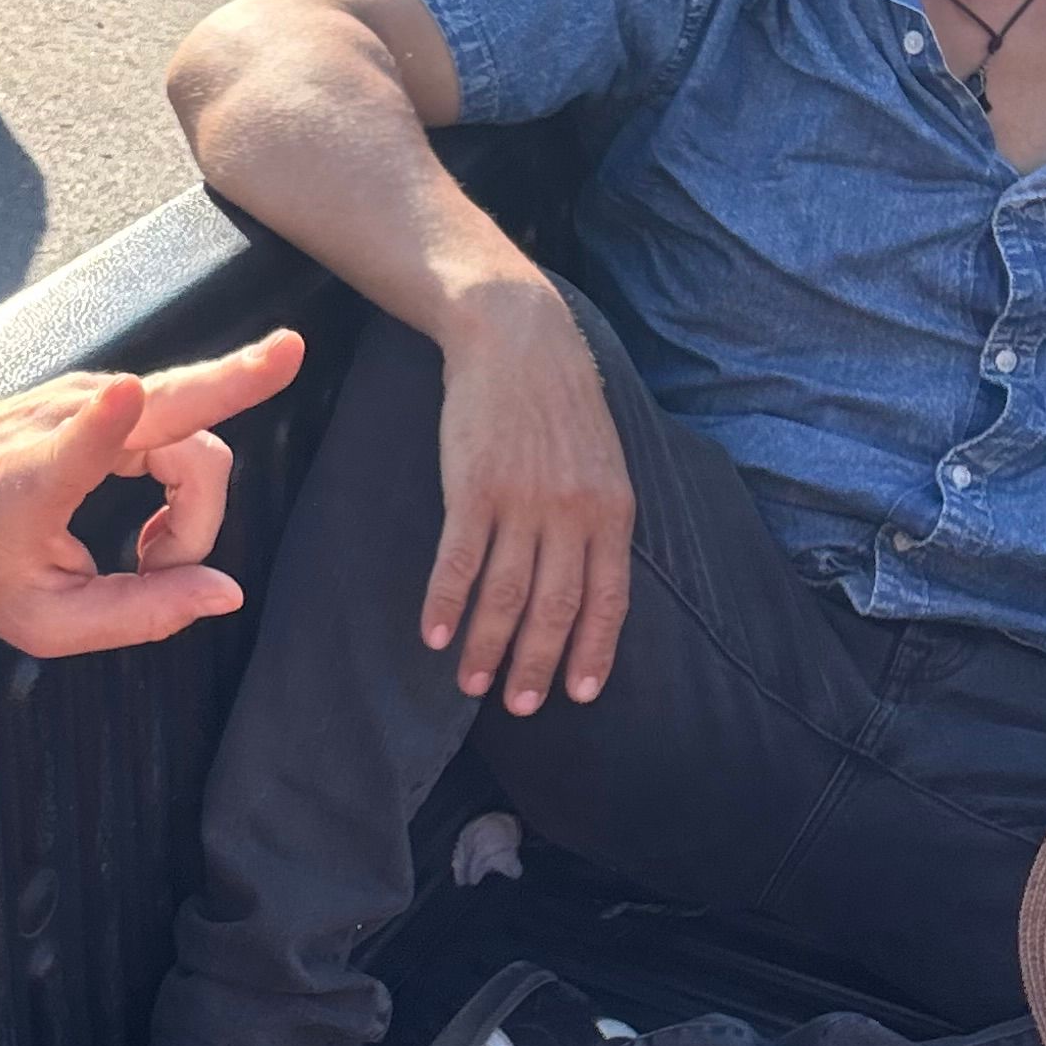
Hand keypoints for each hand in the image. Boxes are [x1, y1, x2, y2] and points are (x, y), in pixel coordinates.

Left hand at [0, 331, 305, 657]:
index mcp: (36, 480)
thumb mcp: (41, 621)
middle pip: (179, 401)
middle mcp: (65, 421)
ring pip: (191, 424)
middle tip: (293, 353)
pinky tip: (153, 533)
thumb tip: (225, 593)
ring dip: (195, 502)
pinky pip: (175, 423)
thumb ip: (137, 614)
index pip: (80, 440)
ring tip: (153, 558)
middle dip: (241, 376)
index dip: (111, 420)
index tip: (127, 396)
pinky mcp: (97, 395)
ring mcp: (85, 398)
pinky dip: (183, 482)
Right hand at [424, 283, 634, 713]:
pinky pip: (460, 560)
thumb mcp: (602, 460)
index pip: (608, 599)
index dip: (592, 651)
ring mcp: (522, 501)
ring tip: (472, 683)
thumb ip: (598, 519)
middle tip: (520, 708)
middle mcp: (572, 512)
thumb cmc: (559, 401)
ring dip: (487, 647)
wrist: (517, 338)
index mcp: (612, 509)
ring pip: (505, 594)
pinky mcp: (473, 486)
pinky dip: (445, 602)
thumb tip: (590, 582)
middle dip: (537, 665)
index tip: (578, 694)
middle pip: (554, 608)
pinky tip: (433, 634)